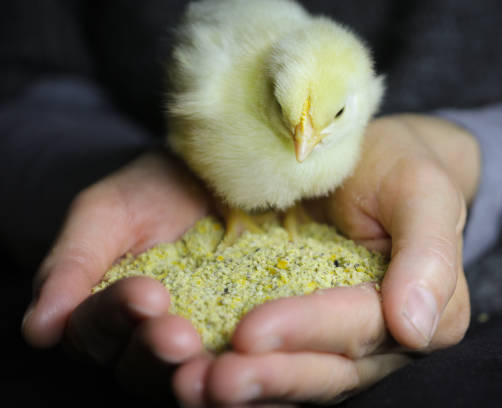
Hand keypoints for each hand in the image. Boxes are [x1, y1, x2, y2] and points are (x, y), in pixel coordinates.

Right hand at [21, 152, 214, 395]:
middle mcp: (142, 338)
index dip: (116, 317)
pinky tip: (249, 360)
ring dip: (193, 370)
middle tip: (179, 336)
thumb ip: (73, 265)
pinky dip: (238, 365)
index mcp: (102, 315)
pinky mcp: (236, 337)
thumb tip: (38, 330)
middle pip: (137, 366)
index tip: (146, 294)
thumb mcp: (106, 214)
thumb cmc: (152, 191)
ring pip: (182, 375)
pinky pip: (233, 362)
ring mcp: (195, 342)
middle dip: (155, 351)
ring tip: (209, 350)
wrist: (213, 177)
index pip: (95, 330)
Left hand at [185, 114, 479, 405]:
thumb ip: (428, 254)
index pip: (360, 328)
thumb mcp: (422, 192)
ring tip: (192, 385)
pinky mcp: (301, 334)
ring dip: (248, 390)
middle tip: (214, 380)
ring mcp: (336, 342)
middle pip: (327, 371)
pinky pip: (272, 362)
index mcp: (419, 311)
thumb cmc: (399, 170)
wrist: (371, 165)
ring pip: (296, 380)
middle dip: (272, 376)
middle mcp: (379, 341)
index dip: (308, 330)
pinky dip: (236, 370)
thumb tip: (415, 329)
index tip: (251, 331)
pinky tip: (194, 374)